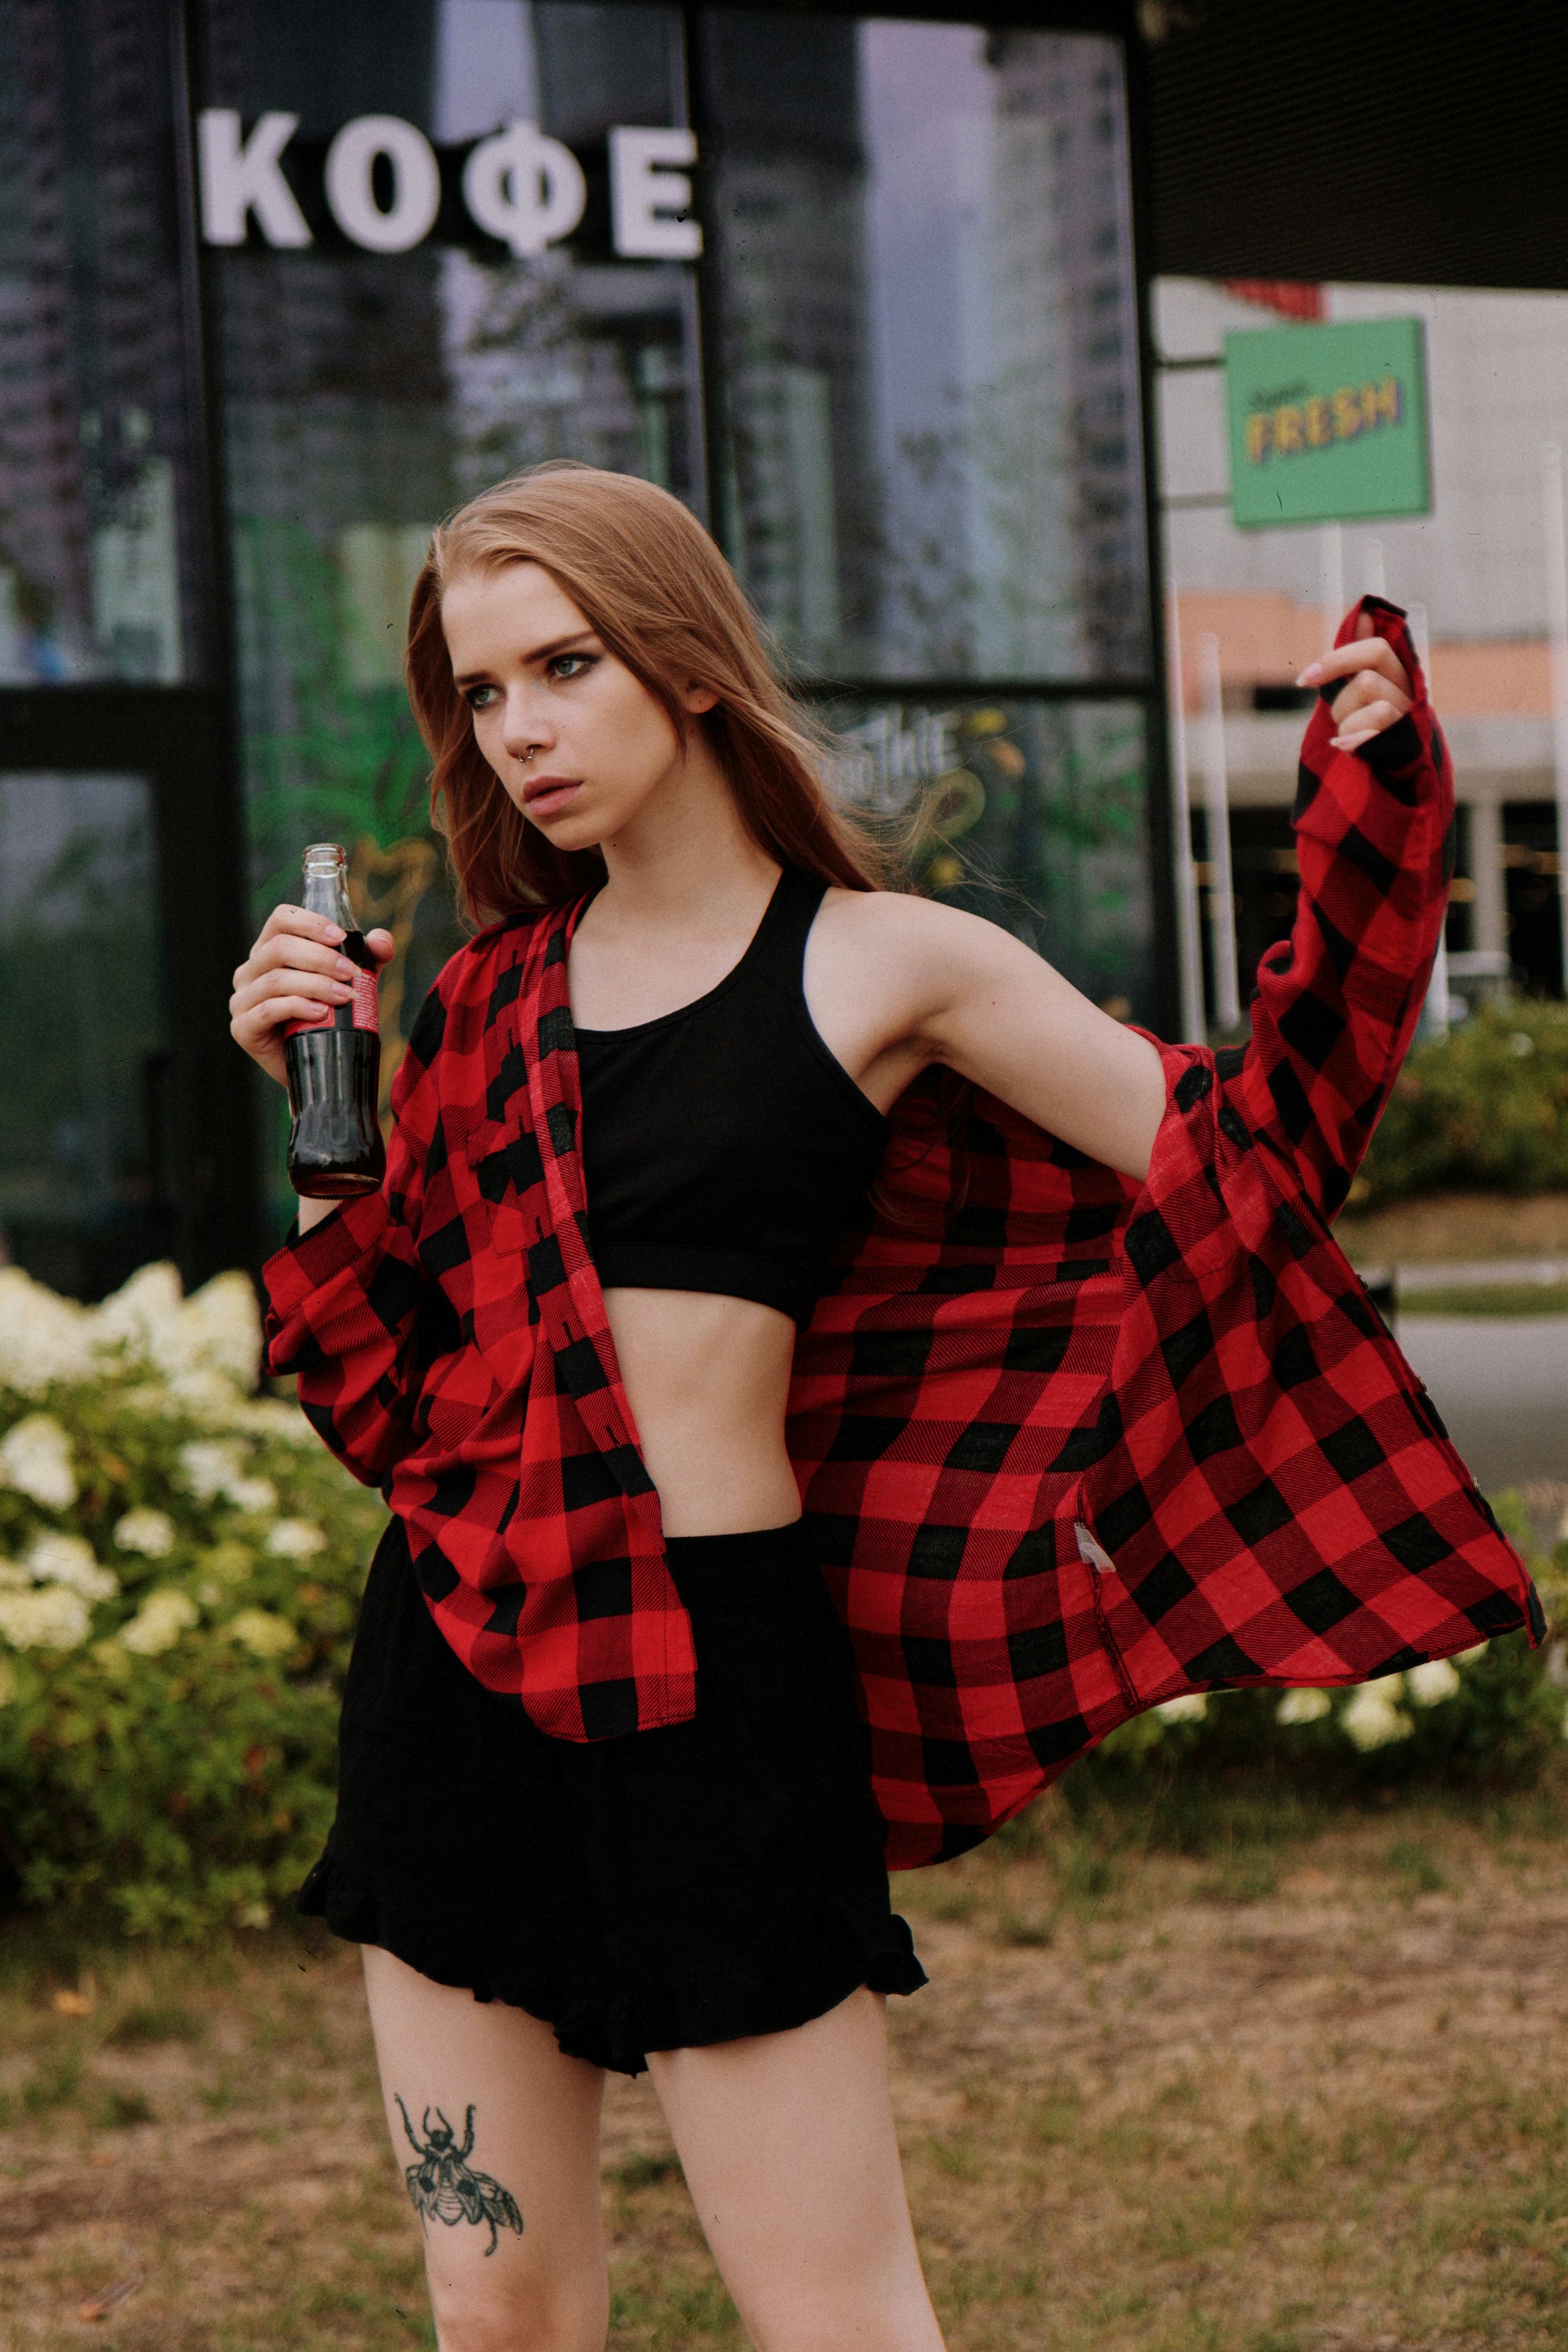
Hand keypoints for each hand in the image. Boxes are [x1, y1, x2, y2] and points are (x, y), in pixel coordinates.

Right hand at [230, 906, 394, 1087]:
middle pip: (279, 947)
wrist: (319, 1067)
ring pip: (276, 980)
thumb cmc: (330, 1018)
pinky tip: (321, 1013)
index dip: (310, 923)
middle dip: (321, 958)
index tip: (341, 937)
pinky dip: (298, 1007)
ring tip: (345, 997)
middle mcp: (250, 971)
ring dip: (316, 984)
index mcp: (270, 951)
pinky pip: (268, 1010)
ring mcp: (242, 999)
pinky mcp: (243, 1027)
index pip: (281, 919)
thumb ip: (369, 958)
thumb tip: (382, 941)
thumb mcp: (352, 982)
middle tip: (352, 974)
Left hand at [1295, 610, 1412, 752]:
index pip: (1375, 650)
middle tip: (1339, 719)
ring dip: (1347, 727)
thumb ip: (1360, 654)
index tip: (1304, 679)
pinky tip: (1343, 748)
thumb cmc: (1371, 721)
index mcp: (1398, 672)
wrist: (1394, 763)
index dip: (1336, 661)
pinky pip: (1374, 738)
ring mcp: (1409, 719)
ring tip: (1347, 738)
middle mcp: (1409, 692)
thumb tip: (1365, 612)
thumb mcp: (1364, 684)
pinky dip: (1352, 744)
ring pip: (1376, 709)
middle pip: (1367, 682)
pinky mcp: (1404, 745)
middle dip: (1341, 704)